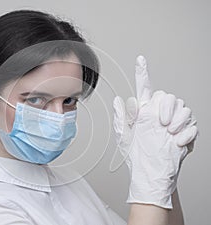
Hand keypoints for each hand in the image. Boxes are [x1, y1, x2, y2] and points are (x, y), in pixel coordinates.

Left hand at [112, 55, 197, 208]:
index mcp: (144, 112)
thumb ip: (121, 117)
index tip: (140, 59)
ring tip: (169, 133)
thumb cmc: (135, 155)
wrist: (151, 173)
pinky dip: (186, 134)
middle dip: (166, 107)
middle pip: (168, 96)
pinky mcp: (185, 133)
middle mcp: (159, 114)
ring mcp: (173, 123)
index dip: (142, 73)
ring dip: (177, 121)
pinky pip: (192, 124)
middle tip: (161, 122)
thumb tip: (118, 99)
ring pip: (183, 107)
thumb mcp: (123, 136)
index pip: (144, 89)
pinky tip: (176, 142)